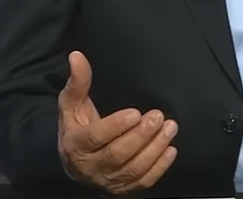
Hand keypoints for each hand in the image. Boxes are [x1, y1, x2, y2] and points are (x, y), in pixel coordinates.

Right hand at [57, 51, 177, 194]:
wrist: (75, 163)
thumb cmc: (76, 128)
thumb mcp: (71, 106)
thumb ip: (77, 82)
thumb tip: (77, 56)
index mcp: (76, 144)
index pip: (95, 138)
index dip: (115, 127)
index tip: (134, 113)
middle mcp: (91, 166)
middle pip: (118, 154)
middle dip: (140, 136)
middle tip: (157, 116)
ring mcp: (108, 180)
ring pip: (133, 168)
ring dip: (154, 149)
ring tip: (170, 128)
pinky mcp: (123, 188)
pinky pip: (143, 181)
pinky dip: (159, 167)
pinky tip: (170, 150)